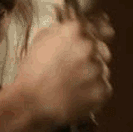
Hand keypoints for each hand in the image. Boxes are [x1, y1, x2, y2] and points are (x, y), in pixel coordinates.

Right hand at [12, 0, 113, 129]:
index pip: (95, 27)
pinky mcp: (103, 90)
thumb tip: (77, 27)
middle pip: (102, 50)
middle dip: (91, 58)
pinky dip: (93, 93)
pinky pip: (104, 88)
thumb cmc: (31, 73)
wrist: (29, 103)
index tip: (85, 45)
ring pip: (102, 70)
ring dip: (91, 76)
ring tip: (69, 85)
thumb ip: (61, 30)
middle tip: (71, 70)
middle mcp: (90, 46)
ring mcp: (98, 69)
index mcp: (75, 30)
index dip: (90, 38)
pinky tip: (75, 95)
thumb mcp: (40, 41)